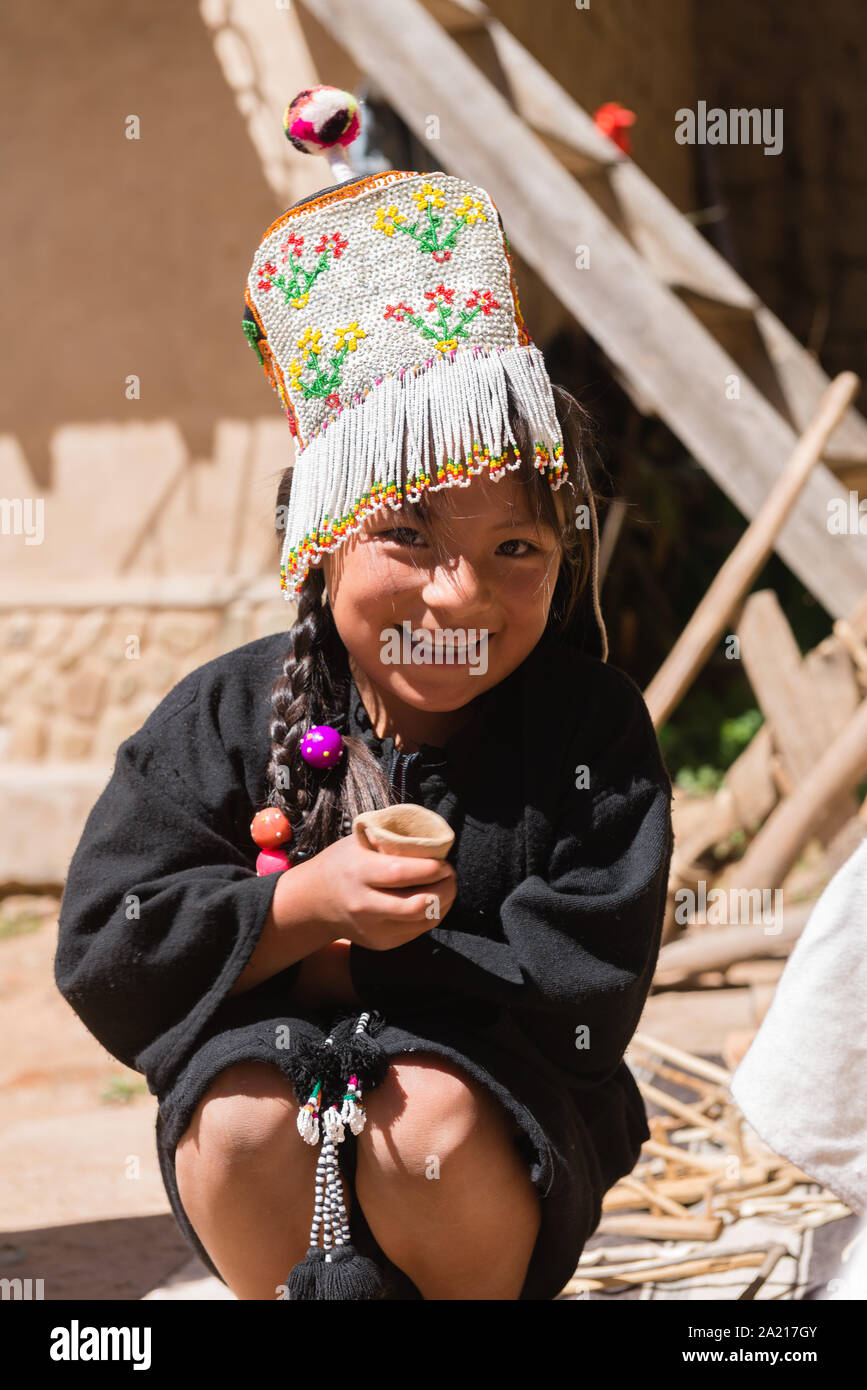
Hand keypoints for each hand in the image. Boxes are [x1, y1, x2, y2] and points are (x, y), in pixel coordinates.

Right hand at [304, 830, 456, 951]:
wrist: (315, 902)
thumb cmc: (343, 864)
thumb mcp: (358, 842)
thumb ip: (390, 840)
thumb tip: (429, 839)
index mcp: (358, 873)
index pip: (400, 874)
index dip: (430, 869)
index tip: (443, 862)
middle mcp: (364, 905)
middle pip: (415, 905)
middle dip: (444, 890)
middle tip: (451, 875)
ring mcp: (372, 928)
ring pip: (422, 921)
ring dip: (444, 903)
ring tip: (447, 887)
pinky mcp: (381, 943)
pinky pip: (417, 932)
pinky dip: (432, 916)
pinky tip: (434, 901)